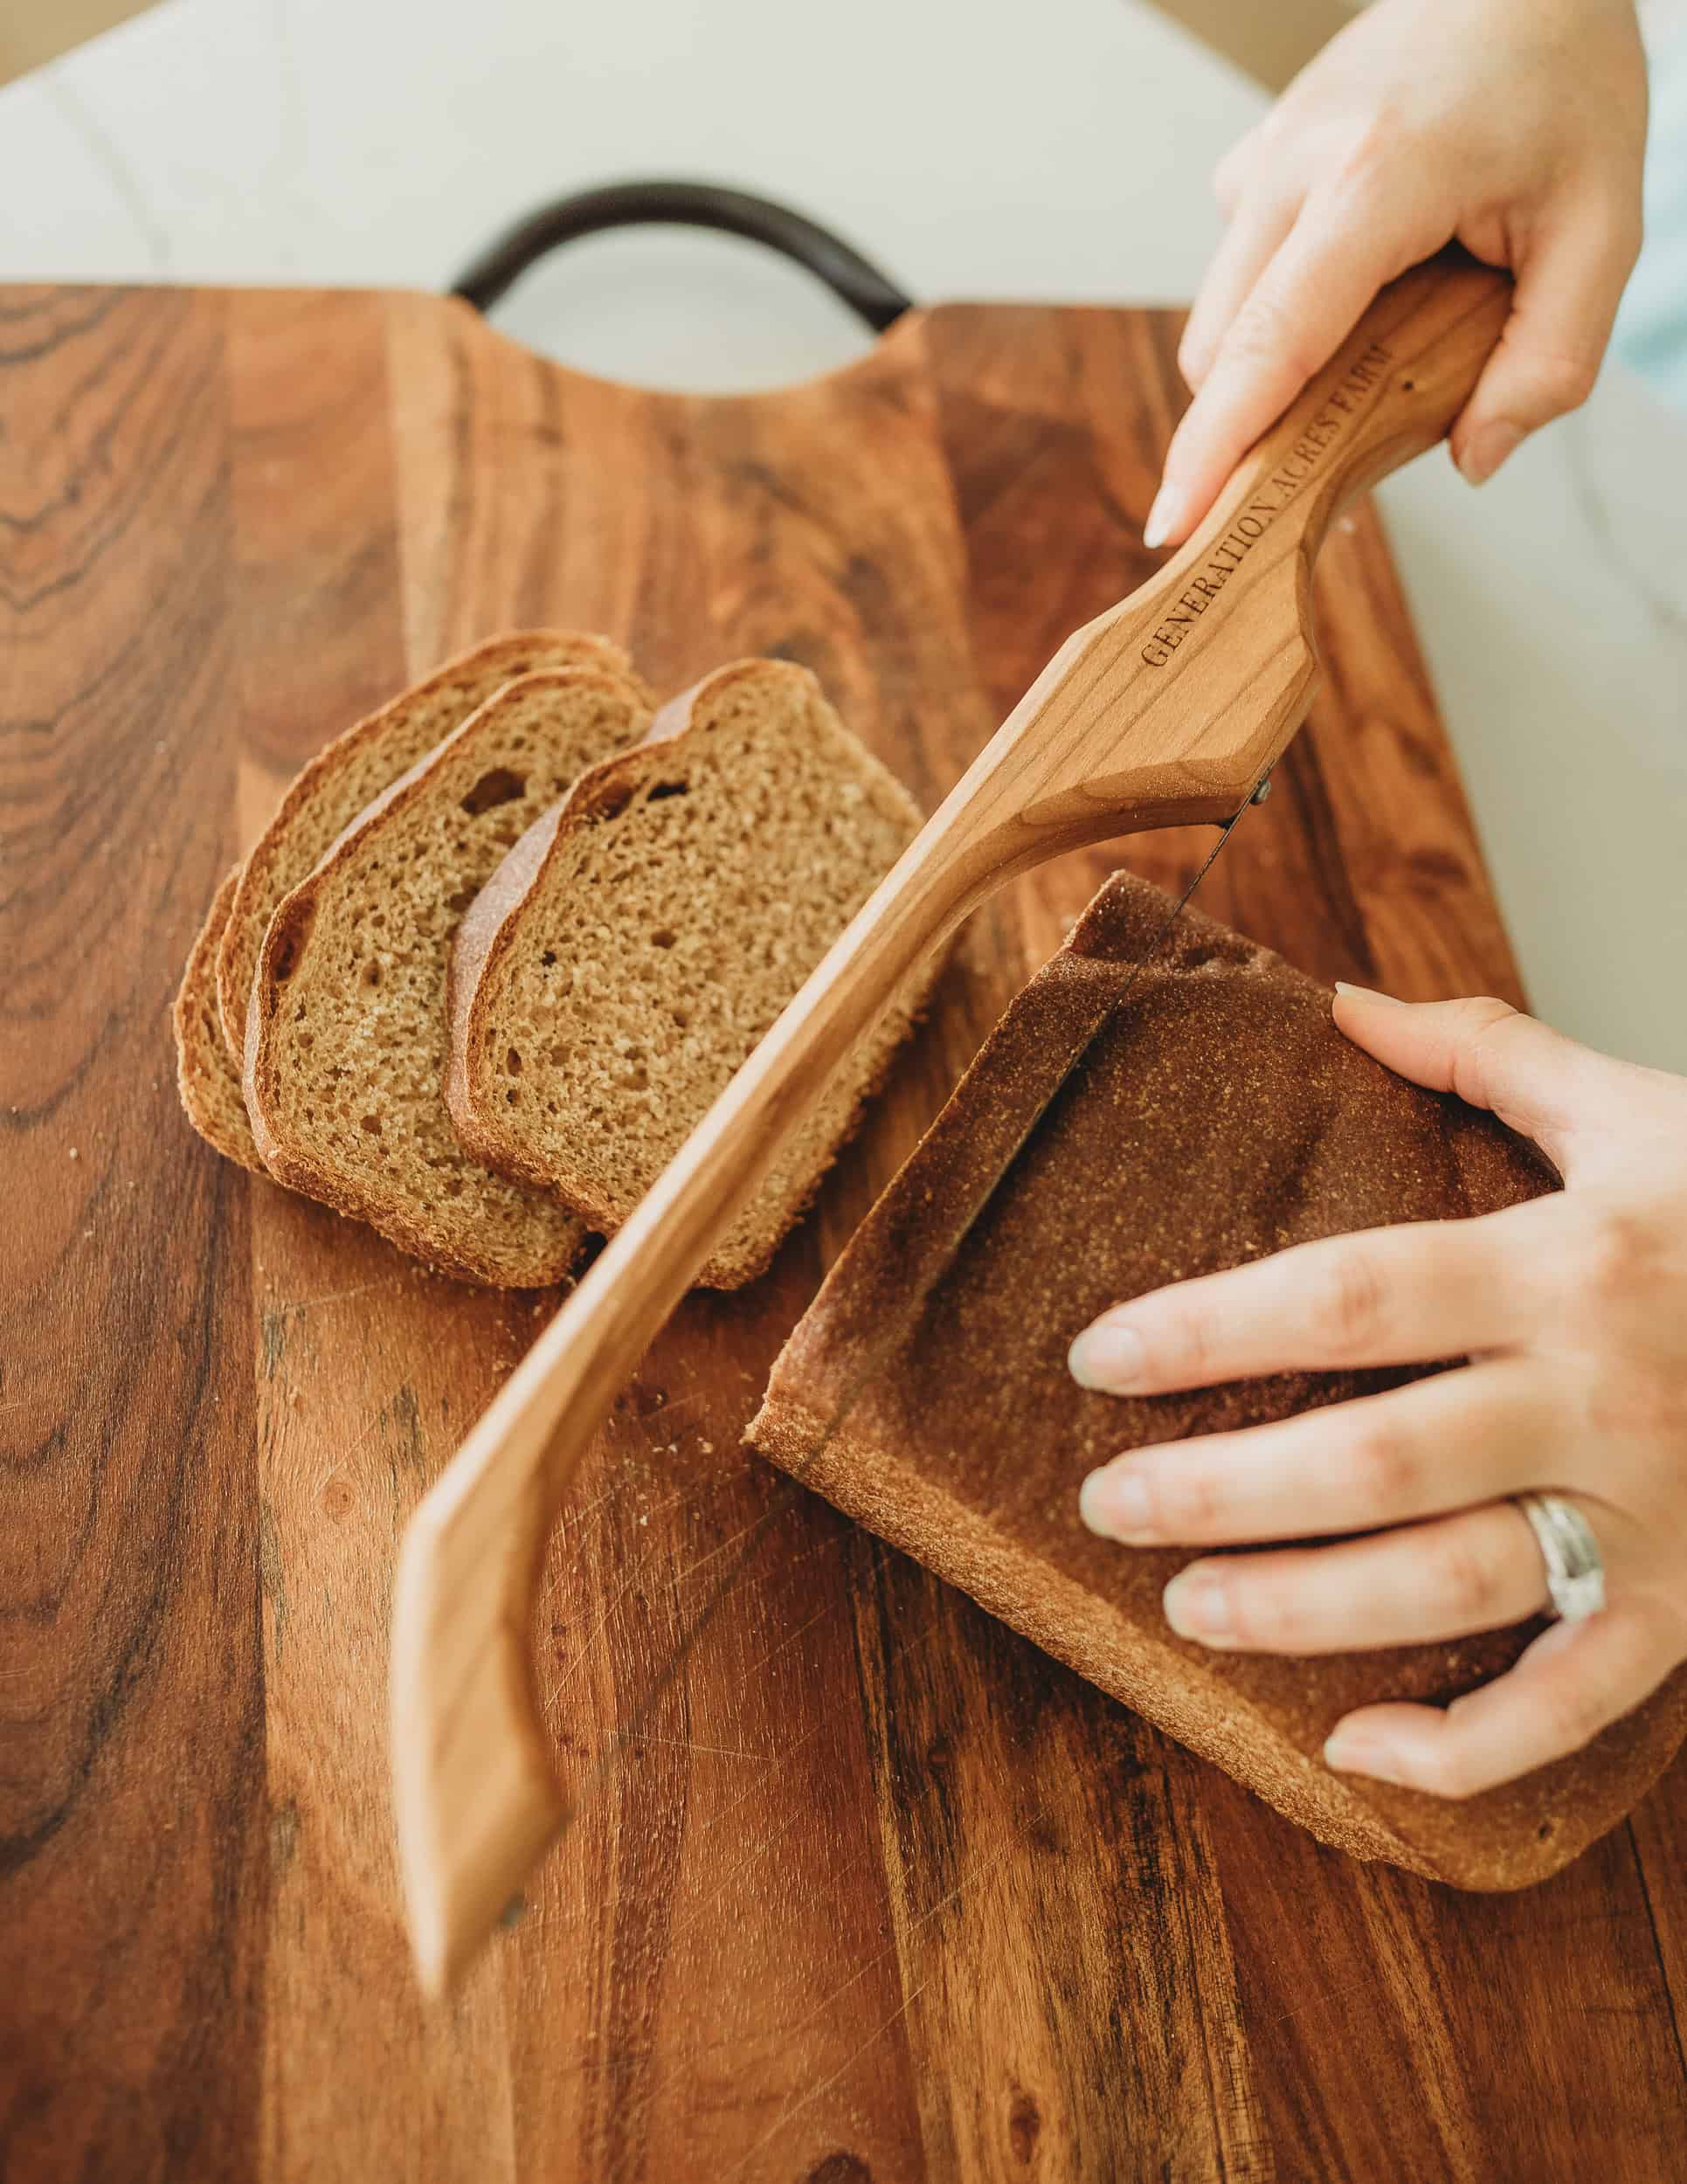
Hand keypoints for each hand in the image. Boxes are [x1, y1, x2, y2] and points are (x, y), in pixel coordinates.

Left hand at [1068, 987, 1686, 1796]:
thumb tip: (1343, 1004)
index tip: (1099, 1355)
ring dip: (1300, 1610)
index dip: (1209, 1329)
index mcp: (1572, 1262)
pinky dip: (1465, 1746)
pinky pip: (1576, 1704)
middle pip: (1375, 1459)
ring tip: (1185, 1607)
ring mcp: (1655, 1512)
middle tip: (1106, 1502)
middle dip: (1220, 1489)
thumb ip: (1490, 1057)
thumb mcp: (1642, 1111)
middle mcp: (1606, 1393)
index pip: (1349, 1297)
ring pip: (1453, 1586)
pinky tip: (1354, 1751)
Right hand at [1143, 0, 1648, 547]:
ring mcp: (1265, 155)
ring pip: (1219, 315)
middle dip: (1247, 431)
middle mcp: (1293, 165)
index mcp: (1373, 182)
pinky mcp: (1258, 154)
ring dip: (1268, 371)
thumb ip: (1552, 360)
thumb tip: (1475, 460)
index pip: (1267, 345)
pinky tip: (1352, 293)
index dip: (1215, 449)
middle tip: (1318, 476)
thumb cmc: (1566, 83)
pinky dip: (1274, 311)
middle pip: (1222, 350)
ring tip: (1360, 373)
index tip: (1173, 524)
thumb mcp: (1605, 227)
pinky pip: (1238, 265)